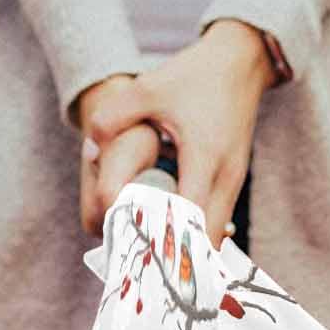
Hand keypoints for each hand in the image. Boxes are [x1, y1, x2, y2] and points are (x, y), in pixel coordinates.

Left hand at [81, 20, 275, 248]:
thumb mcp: (149, 89)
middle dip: (178, 259)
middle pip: (206, 240)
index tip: (142, 259)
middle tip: (145, 269)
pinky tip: (171, 237)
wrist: (241, 61)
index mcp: (204, 157)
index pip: (189, 219)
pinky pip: (216, 221)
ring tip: (155, 259)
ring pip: (213, 235)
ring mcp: (234, 182)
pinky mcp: (234, 182)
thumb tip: (89, 150)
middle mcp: (225, 177)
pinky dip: (196, 234)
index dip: (167, 243)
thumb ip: (113, 116)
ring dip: (188, 249)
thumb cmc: (195, 75)